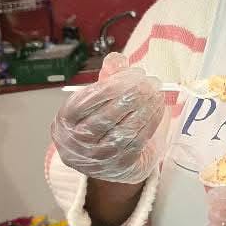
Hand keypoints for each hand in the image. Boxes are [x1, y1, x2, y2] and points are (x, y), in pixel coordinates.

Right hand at [51, 53, 168, 182]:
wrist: (106, 161)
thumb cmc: (99, 122)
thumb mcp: (98, 98)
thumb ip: (107, 77)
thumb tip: (117, 60)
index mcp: (66, 120)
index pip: (87, 100)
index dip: (113, 85)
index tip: (135, 73)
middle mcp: (78, 141)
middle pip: (107, 115)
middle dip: (133, 96)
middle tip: (151, 82)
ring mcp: (98, 157)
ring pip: (124, 129)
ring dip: (145, 108)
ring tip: (157, 93)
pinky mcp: (119, 165)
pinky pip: (137, 141)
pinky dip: (151, 122)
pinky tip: (159, 108)